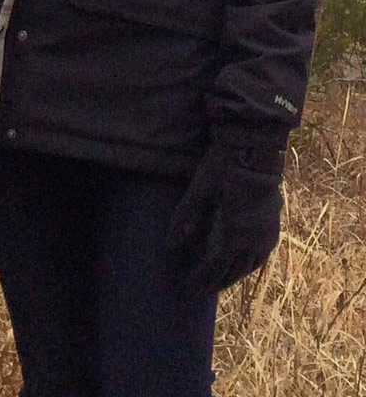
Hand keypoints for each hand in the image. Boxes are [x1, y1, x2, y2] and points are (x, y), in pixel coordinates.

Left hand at [164, 140, 283, 295]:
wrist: (257, 152)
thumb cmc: (223, 168)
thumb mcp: (199, 190)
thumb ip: (185, 218)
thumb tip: (170, 245)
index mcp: (233, 235)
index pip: (213, 268)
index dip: (199, 280)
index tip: (187, 290)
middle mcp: (252, 242)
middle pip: (231, 271)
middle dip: (213, 282)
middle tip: (199, 291)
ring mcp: (266, 236)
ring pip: (248, 267)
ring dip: (231, 276)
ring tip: (218, 283)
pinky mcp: (273, 228)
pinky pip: (260, 256)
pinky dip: (247, 265)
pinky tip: (241, 265)